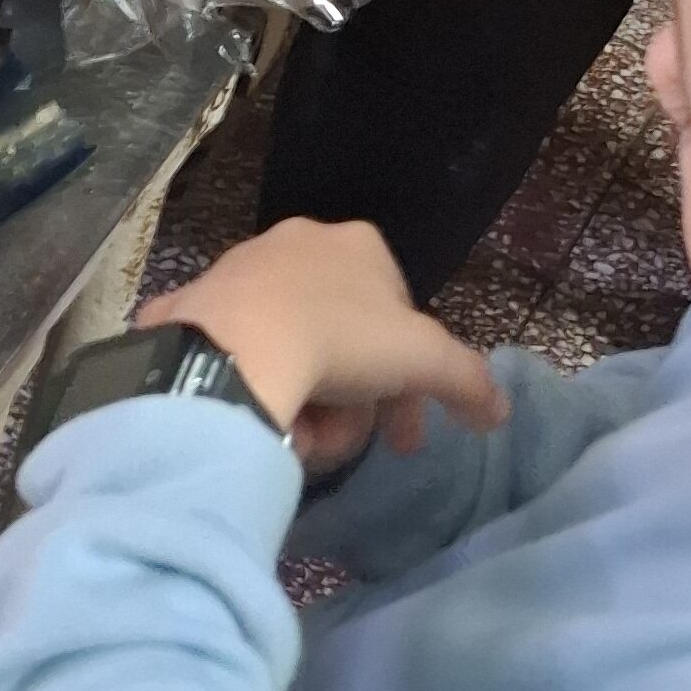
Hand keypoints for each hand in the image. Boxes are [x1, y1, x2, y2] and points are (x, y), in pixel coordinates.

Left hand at [143, 220, 508, 464]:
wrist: (231, 349)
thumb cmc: (339, 340)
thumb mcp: (424, 361)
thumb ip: (467, 381)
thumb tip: (497, 412)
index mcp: (358, 245)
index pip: (400, 316)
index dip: (408, 381)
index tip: (402, 433)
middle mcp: (299, 244)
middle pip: (346, 341)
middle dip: (357, 402)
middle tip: (356, 446)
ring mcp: (240, 272)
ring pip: (295, 353)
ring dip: (309, 405)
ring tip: (301, 440)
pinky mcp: (193, 305)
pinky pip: (239, 357)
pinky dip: (256, 391)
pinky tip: (259, 420)